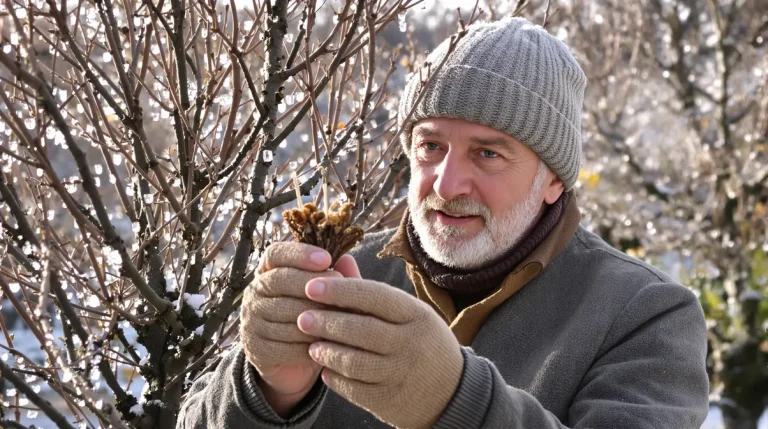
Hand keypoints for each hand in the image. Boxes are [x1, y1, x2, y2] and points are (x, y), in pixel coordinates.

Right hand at [240, 242, 357, 413]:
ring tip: (343, 322)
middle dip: (316, 285)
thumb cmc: (315, 318)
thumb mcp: (327, 295)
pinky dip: (312, 348)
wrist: (294, 362)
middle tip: (342, 291)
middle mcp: (254, 293)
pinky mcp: (256, 350)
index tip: (326, 259)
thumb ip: (337, 278)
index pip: (275, 254)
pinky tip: (328, 348)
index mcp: (267, 272)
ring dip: (319, 319)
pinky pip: (287, 345)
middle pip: (281, 280)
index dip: (299, 254)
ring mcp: (251, 321)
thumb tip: (346, 259)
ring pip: (288, 315)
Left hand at [297, 259, 463, 428]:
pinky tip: (324, 369)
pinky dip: (335, 378)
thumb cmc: (420, 341)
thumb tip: (339, 258)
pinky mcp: (390, 400)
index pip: (374, 296)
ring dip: (327, 352)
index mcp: (416, 314)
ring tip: (311, 345)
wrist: (451, 391)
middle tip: (302, 317)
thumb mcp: (407, 312)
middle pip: (362, 329)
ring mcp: (401, 373)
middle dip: (327, 322)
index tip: (311, 286)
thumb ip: (370, 290)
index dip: (341, 291)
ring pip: (355, 362)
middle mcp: (411, 343)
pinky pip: (354, 389)